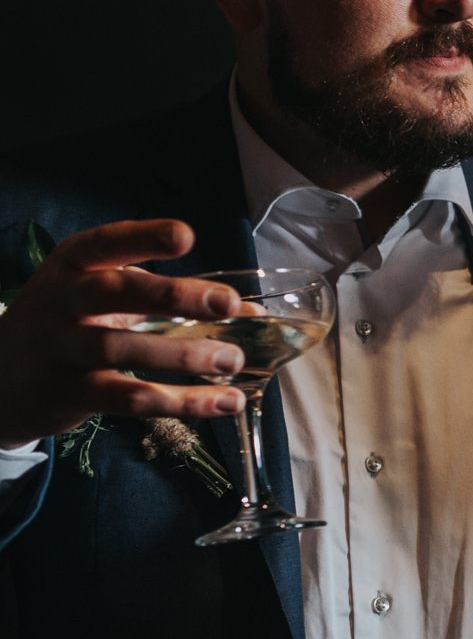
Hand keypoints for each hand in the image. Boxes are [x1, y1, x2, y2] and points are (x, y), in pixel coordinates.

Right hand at [0, 220, 247, 448]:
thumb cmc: (68, 323)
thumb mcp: (98, 296)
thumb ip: (162, 298)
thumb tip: (247, 311)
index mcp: (72, 266)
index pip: (105, 243)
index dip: (144, 238)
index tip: (186, 236)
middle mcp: (61, 302)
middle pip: (114, 293)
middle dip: (173, 296)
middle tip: (227, 303)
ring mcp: (60, 349)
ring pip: (121, 349)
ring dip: (183, 355)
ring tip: (232, 358)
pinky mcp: (69, 393)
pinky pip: (129, 399)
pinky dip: (181, 401)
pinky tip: (223, 401)